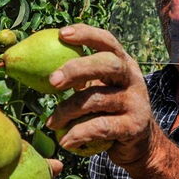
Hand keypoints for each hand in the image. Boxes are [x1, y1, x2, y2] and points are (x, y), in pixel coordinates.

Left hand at [46, 23, 157, 168]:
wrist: (138, 144)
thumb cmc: (109, 111)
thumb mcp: (101, 89)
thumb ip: (82, 77)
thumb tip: (40, 64)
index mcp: (124, 64)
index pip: (108, 42)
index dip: (86, 34)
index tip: (61, 34)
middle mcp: (133, 79)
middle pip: (108, 64)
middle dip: (77, 69)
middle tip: (52, 81)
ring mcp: (135, 102)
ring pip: (97, 99)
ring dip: (68, 110)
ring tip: (52, 122)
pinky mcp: (133, 126)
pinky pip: (100, 126)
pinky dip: (78, 133)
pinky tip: (65, 141)